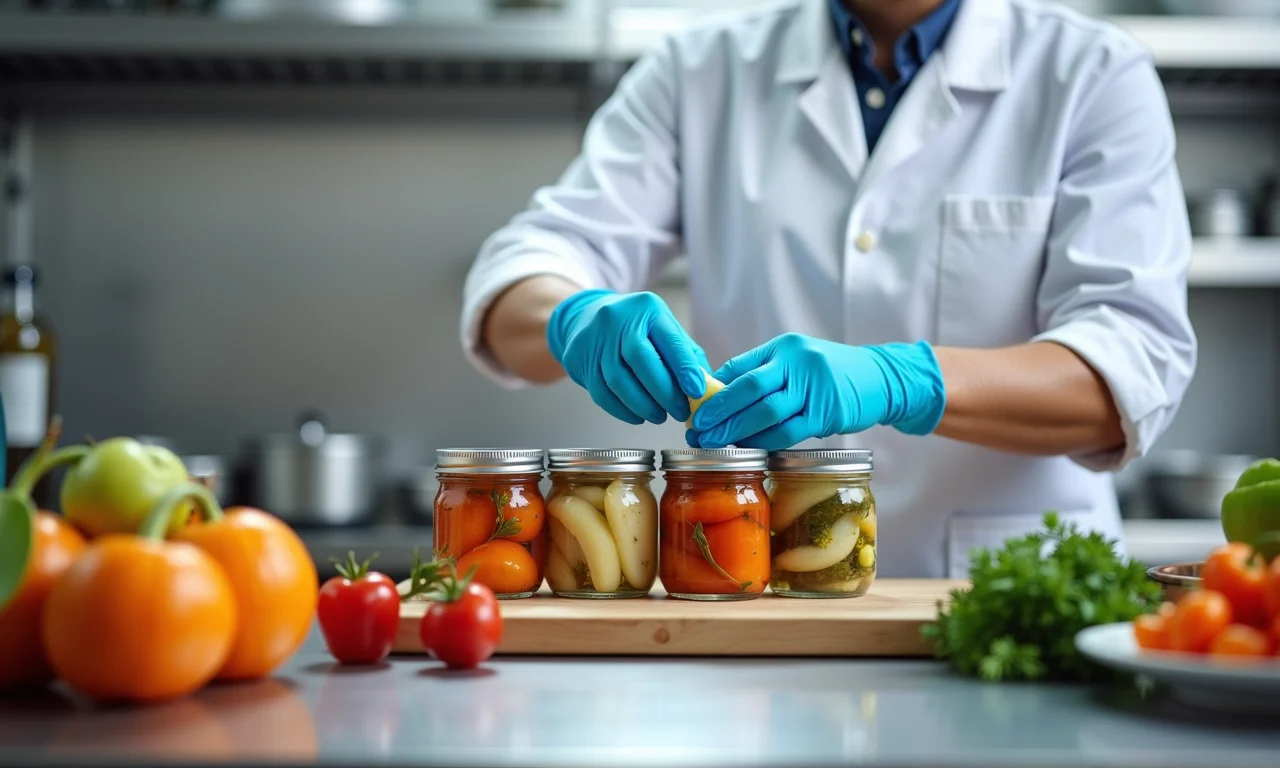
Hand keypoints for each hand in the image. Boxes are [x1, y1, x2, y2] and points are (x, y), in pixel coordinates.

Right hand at [547, 289, 708, 424]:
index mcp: (648, 309)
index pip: (669, 341)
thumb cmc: (635, 327)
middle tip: (680, 412)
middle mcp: (619, 320)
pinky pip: (601, 393)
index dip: (685, 370)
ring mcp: (595, 338)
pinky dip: (623, 411)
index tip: (697, 393)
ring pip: (620, 381)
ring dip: (644, 406)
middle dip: (665, 393)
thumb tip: (708, 389)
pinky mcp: (579, 358)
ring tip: (659, 416)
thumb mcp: (663, 329)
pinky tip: (638, 416)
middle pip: (642, 361)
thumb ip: (686, 356)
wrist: (587, 318)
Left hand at [687, 333, 945, 449]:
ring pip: (766, 412)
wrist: (881, 378)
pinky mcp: (827, 412)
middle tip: (696, 432)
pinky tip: (748, 449)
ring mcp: (813, 386)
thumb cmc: (830, 373)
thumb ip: (763, 374)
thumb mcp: (797, 362)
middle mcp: (796, 361)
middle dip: (718, 413)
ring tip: (715, 444)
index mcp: (783, 347)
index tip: (692, 409)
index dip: (712, 390)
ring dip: (737, 431)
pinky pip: (788, 431)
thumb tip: (717, 396)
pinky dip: (765, 442)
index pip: (738, 368)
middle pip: (747, 389)